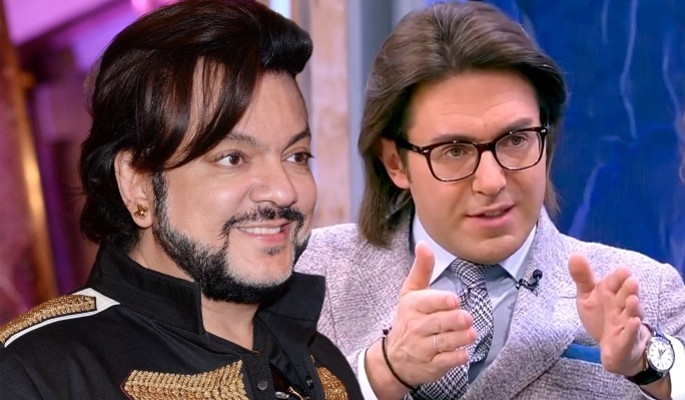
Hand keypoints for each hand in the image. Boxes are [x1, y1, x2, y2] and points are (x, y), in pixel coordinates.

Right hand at [385, 241, 475, 384]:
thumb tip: (424, 244)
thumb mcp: (410, 293)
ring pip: (446, 341)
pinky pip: (447, 361)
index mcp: (412, 306)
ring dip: (461, 338)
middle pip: (441, 322)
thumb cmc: (408, 320)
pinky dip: (457, 357)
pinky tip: (463, 352)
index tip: (454, 301)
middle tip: (467, 319)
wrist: (393, 359)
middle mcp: (416, 326)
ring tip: (470, 334)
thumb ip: (421, 269)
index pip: (429, 302)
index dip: (443, 301)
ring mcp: (422, 347)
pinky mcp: (431, 365)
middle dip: (456, 320)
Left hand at [568, 254, 649, 375]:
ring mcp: (626, 322)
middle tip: (631, 281)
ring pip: (632, 314)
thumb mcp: (587, 297)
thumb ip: (582, 278)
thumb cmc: (601, 316)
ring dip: (633, 308)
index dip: (618, 278)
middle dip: (629, 290)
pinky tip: (633, 322)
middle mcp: (622, 305)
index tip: (623, 271)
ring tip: (633, 300)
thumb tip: (574, 255)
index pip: (616, 283)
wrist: (612, 346)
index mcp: (612, 293)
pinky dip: (632, 329)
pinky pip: (630, 334)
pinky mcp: (627, 339)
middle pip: (627, 296)